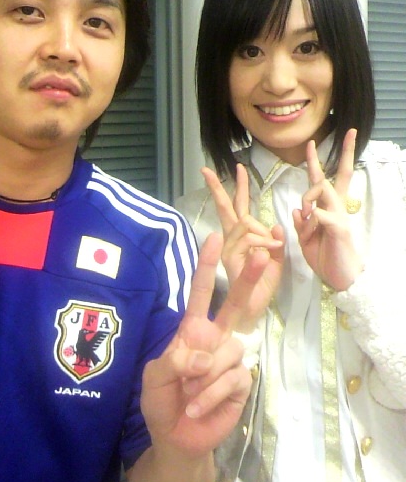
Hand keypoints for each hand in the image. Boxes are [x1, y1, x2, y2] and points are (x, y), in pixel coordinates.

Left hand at [140, 232, 271, 458]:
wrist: (176, 439)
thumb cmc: (162, 401)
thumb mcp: (154, 376)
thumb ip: (173, 359)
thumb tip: (204, 355)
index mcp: (192, 331)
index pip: (201, 294)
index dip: (206, 267)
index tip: (213, 237)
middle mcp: (215, 340)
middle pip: (236, 305)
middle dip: (247, 279)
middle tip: (262, 254)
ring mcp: (231, 361)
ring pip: (228, 351)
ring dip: (204, 377)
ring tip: (188, 398)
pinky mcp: (241, 384)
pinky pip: (232, 379)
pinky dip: (211, 395)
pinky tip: (197, 409)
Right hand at [202, 164, 283, 323]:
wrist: (253, 313)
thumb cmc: (262, 288)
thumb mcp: (276, 262)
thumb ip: (276, 243)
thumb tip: (276, 225)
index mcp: (242, 239)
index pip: (239, 207)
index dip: (239, 187)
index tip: (238, 168)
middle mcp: (231, 241)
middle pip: (226, 208)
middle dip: (219, 187)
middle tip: (205, 170)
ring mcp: (227, 249)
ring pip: (246, 223)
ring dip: (264, 235)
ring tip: (271, 253)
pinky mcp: (229, 259)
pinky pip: (249, 240)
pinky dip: (263, 245)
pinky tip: (267, 255)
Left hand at [292, 128, 362, 290]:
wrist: (340, 277)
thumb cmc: (324, 256)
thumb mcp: (305, 238)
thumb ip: (301, 222)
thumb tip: (296, 209)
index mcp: (326, 209)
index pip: (323, 180)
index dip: (316, 161)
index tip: (312, 142)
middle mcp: (336, 208)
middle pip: (335, 176)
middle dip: (340, 154)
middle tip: (343, 134)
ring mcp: (339, 216)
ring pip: (323, 190)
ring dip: (308, 197)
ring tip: (304, 213)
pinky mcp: (338, 228)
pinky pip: (320, 215)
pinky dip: (310, 221)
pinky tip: (308, 231)